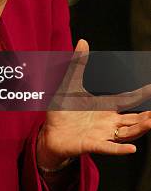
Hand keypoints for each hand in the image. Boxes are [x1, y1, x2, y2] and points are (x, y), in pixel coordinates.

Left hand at [37, 39, 150, 168]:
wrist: (48, 133)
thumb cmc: (61, 111)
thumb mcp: (69, 84)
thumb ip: (77, 64)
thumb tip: (83, 40)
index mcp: (105, 107)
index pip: (128, 99)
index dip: (142, 94)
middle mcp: (107, 122)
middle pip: (133, 119)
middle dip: (147, 116)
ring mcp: (101, 134)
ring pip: (126, 133)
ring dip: (140, 129)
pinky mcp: (90, 145)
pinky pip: (108, 148)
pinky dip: (120, 149)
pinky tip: (132, 149)